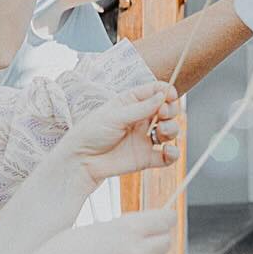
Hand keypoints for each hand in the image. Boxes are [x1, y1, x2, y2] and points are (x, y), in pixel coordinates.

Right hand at [37, 211, 174, 253]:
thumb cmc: (66, 251)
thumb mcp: (100, 227)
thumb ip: (129, 228)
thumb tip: (154, 228)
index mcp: (129, 230)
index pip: (167, 219)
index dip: (164, 217)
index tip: (162, 217)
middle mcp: (136, 253)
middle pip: (166, 242)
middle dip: (158, 238)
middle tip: (142, 237)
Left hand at [64, 81, 179, 183]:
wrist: (80, 162)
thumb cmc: (90, 134)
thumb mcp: (114, 116)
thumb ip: (141, 108)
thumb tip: (162, 96)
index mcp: (132, 103)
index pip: (156, 91)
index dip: (166, 92)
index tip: (170, 96)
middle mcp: (141, 119)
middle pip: (167, 109)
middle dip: (171, 110)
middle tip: (163, 113)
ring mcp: (145, 138)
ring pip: (170, 130)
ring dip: (172, 129)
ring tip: (162, 132)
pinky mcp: (146, 157)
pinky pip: (166, 156)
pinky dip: (173, 153)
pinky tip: (168, 151)